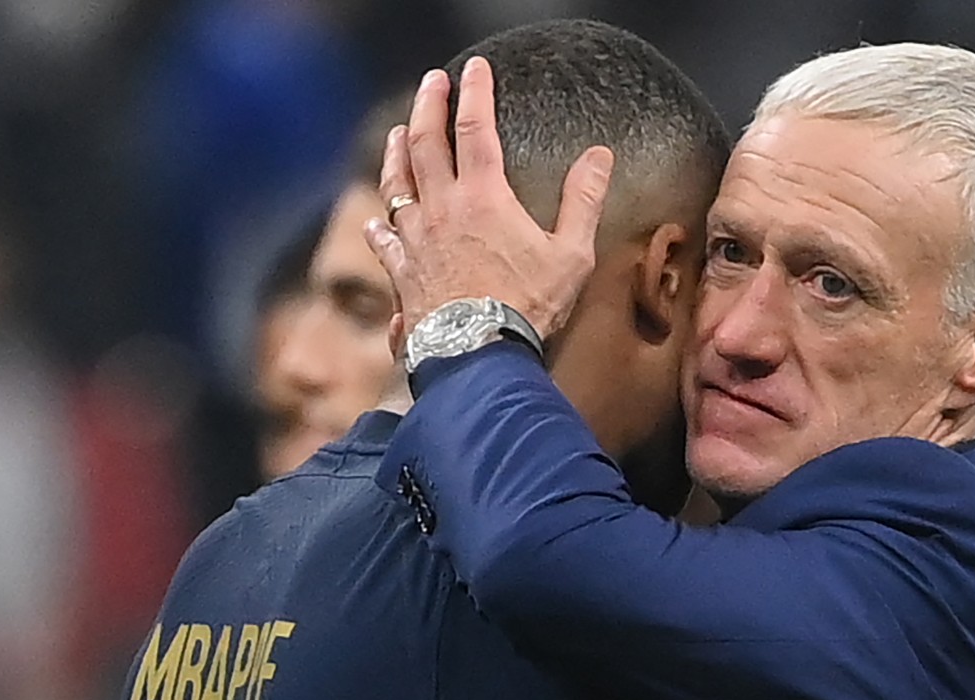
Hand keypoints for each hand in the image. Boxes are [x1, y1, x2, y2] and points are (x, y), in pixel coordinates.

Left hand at [362, 57, 614, 353]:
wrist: (478, 354)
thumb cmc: (528, 306)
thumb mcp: (571, 254)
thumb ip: (582, 201)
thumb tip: (600, 156)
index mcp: (484, 197)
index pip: (477, 128)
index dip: (476, 93)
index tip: (476, 70)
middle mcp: (442, 209)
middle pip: (425, 143)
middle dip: (427, 106)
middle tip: (431, 84)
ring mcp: (416, 240)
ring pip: (397, 183)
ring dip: (396, 152)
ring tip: (397, 133)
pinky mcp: (402, 272)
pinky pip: (385, 241)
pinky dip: (379, 225)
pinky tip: (374, 220)